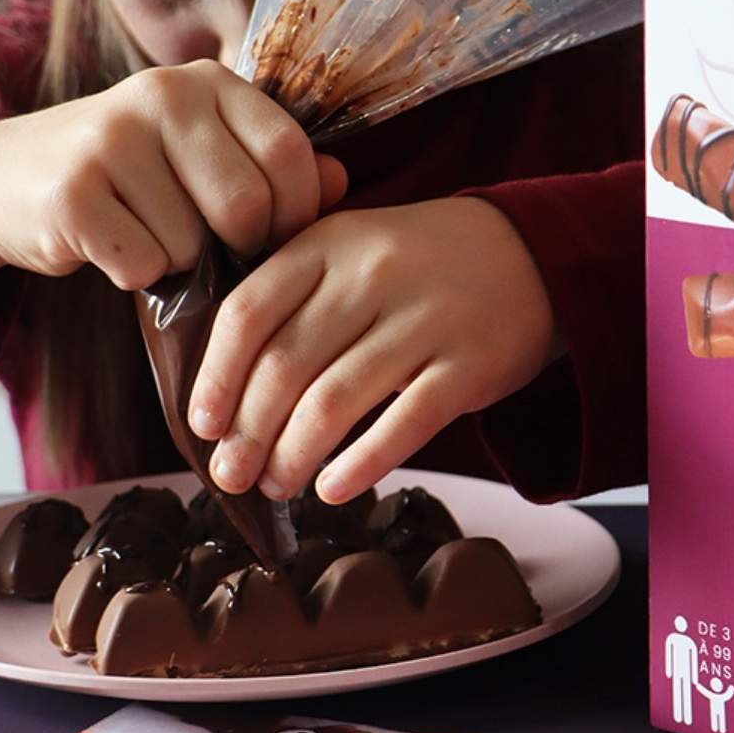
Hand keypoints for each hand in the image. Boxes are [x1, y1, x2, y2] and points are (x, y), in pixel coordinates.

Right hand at [0, 59, 346, 285]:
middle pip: (248, 204)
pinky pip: (144, 265)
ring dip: (179, 262)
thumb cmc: (132, 174)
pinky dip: (136, 275)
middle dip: (239, 244)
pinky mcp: (72, 191)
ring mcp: (113, 138)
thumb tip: (339, 180)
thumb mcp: (207, 156)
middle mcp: (164, 94)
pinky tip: (112, 245)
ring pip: (194, 244)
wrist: (10, 178)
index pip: (291, 151)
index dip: (298, 210)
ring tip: (147, 231)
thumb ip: (276, 166)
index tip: (277, 232)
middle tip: (209, 243)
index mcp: (210, 83)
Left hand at [188, 197, 558, 502]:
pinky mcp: (468, 365)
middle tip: (232, 475)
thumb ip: (294, 288)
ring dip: (293, 457)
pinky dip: (360, 466)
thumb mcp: (354, 245)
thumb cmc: (421, 261)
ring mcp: (425, 319)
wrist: (530, 251)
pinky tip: (333, 490)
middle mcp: (373, 274)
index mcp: (330, 242)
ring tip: (278, 485)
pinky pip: (403, 425)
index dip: (216, 377)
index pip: (249, 311)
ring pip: (334, 402)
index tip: (203, 424)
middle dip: (247, 433)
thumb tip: (226, 382)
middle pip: (285, 366)